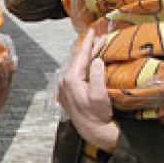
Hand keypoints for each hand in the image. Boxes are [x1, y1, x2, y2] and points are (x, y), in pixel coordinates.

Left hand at [58, 28, 119, 151]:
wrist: (93, 131)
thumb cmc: (97, 115)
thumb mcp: (99, 95)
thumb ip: (97, 76)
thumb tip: (96, 60)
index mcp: (71, 79)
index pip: (80, 56)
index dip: (88, 42)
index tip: (93, 31)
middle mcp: (64, 82)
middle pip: (78, 60)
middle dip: (89, 48)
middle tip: (99, 37)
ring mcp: (64, 88)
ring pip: (76, 66)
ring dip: (86, 57)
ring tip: (95, 48)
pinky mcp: (67, 93)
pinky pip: (75, 74)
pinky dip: (82, 66)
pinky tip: (89, 63)